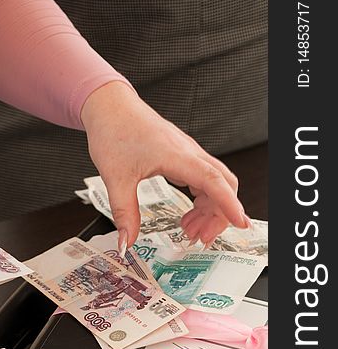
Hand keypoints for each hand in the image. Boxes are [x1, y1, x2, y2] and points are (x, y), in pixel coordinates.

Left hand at [81, 82, 249, 251]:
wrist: (110, 106)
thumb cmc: (114, 131)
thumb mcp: (115, 178)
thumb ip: (124, 213)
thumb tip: (127, 242)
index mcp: (176, 156)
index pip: (213, 181)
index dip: (228, 204)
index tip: (239, 222)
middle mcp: (188, 153)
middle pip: (222, 184)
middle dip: (220, 215)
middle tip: (201, 239)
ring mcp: (187, 154)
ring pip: (215, 184)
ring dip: (210, 210)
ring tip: (191, 231)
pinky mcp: (182, 156)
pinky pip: (204, 180)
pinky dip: (202, 201)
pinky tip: (189, 215)